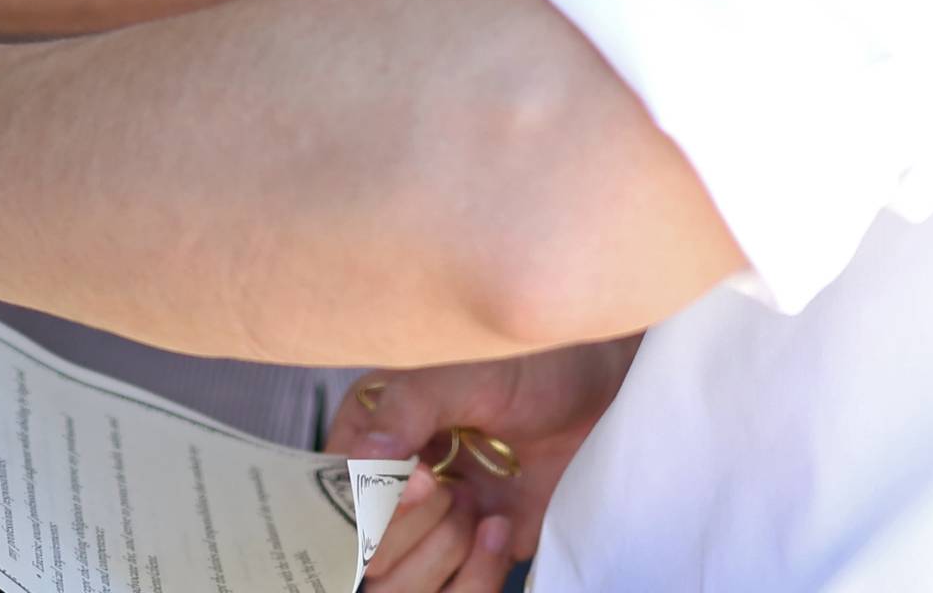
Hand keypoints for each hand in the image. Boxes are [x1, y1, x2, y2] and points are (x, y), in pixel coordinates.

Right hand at [332, 337, 638, 591]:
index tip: (424, 480)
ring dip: (444, 554)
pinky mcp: (471, 552)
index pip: (332, 491)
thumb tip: (364, 456)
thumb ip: (409, 406)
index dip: (371, 502)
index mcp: (369, 428)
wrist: (600, 394)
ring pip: (397, 584)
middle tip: (456, 488)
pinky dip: (478, 574)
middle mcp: (392, 482)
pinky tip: (501, 528)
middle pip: (362, 551)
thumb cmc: (532, 362)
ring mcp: (431, 522)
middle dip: (413, 529)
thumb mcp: (467, 369)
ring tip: (480, 507)